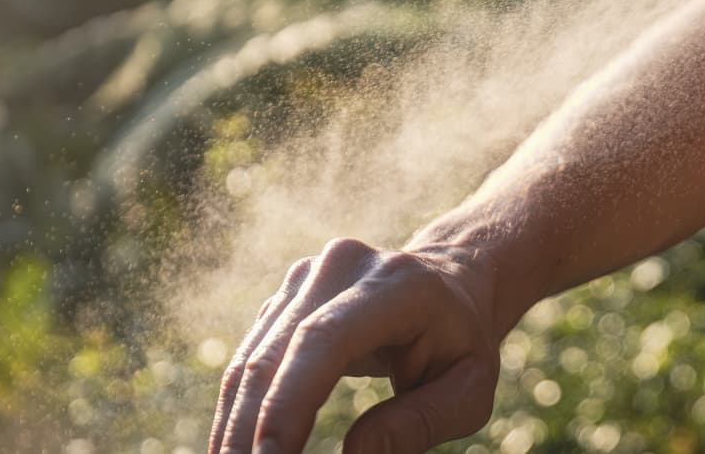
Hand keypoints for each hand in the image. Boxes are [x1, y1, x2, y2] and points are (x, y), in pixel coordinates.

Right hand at [208, 238, 500, 453]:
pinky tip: (240, 448)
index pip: (325, 339)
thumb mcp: (469, 390)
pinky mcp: (286, 297)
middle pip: (275, 354)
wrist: (452, 284)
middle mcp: (343, 268)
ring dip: (235, 425)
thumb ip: (420, 422)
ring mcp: (308, 277)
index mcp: (398, 285)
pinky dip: (241, 410)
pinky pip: (251, 358)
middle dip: (250, 428)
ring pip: (251, 360)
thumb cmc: (462, 344)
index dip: (289, 402)